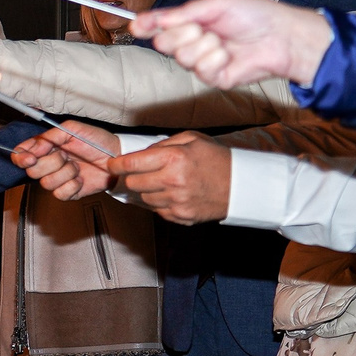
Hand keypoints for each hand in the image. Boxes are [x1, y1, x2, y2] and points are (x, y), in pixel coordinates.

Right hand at [10, 121, 118, 199]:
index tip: (30, 158)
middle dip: (51, 163)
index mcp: (46, 148)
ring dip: (65, 174)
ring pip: (46, 183)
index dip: (21, 158)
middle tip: (66, 156)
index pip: (21, 155)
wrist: (117, 158)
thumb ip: (50, 136)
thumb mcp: (73, 129)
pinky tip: (81, 179)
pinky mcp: (67, 192)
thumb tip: (33, 149)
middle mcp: (48, 164)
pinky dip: (72, 186)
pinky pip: (59, 194)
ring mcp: (58, 179)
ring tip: (78, 167)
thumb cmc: (98, 141)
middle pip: (32, 171)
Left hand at [108, 130, 232, 223]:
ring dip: (150, 191)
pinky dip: (162, 203)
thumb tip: (139, 153)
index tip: (112, 165)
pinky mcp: (181, 216)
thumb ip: (162, 145)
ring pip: (144, 198)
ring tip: (167, 183)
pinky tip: (176, 195)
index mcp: (173, 158)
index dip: (116, 165)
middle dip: (135, 177)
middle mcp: (172, 181)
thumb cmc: (217, 159)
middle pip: (133, 183)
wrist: (244, 185)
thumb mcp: (192, 139)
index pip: (131, 164)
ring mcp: (177, 201)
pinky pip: (158, 211)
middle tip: (146, 173)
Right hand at [130, 0, 335, 88]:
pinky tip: (228, 55)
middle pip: (164, 43)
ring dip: (202, 45)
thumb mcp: (216, 5)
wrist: (282, 36)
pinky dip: (214, 59)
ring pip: (181, 57)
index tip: (137, 25)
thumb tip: (151, 19)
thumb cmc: (255, 15)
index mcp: (191, 22)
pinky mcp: (215, 77)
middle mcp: (193, 41)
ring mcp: (203, 60)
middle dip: (180, 33)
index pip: (159, 26)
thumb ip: (182, 13)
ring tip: (222, 41)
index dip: (146, 25)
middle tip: (200, 28)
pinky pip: (200, 70)